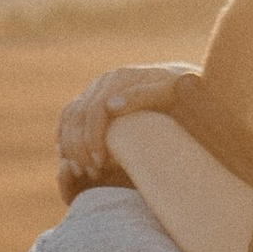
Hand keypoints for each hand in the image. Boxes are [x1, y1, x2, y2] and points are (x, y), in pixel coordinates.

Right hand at [55, 64, 194, 200]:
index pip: (93, 110)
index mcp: (120, 78)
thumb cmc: (185, 95)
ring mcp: (96, 90)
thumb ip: (144, 96)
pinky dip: (65, 139)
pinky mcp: (92, 101)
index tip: (100, 164)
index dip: (92, 138)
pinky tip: (73, 160)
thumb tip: (111, 105)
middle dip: (79, 147)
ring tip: (81, 171)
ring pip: (68, 117)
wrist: (187, 88)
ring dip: (69, 146)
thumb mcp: (172, 93)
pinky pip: (69, 119)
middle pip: (76, 115)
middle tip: (89, 174)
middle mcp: (104, 82)